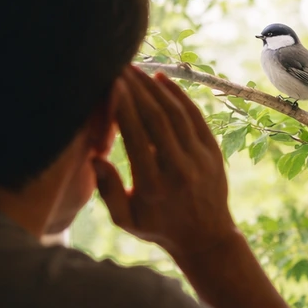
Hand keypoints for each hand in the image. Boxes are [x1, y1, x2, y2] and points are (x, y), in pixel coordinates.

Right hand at [93, 65, 239, 262]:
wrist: (206, 239)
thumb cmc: (157, 228)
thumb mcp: (125, 220)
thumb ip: (108, 191)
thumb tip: (94, 158)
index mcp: (153, 186)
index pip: (136, 137)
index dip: (123, 107)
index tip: (110, 85)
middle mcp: (178, 169)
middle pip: (156, 119)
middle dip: (136, 89)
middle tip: (119, 67)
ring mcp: (200, 159)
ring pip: (176, 113)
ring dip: (155, 88)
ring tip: (135, 69)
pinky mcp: (213, 152)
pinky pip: (195, 117)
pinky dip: (179, 95)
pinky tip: (161, 79)